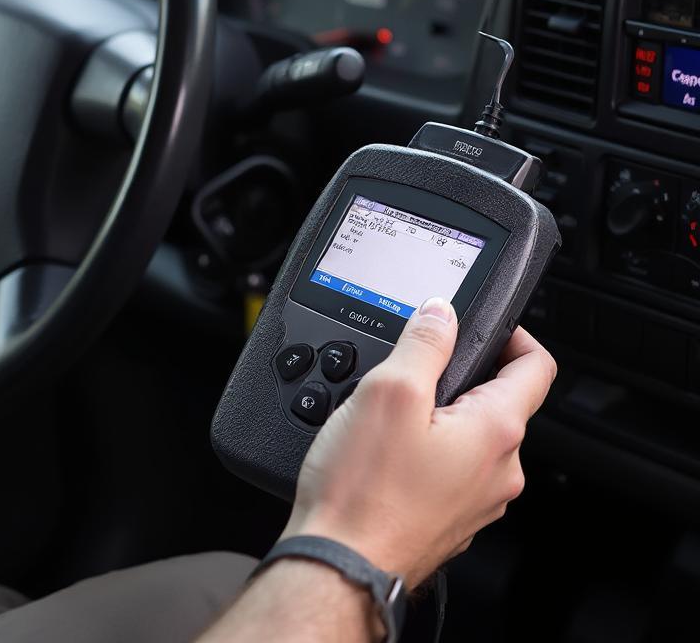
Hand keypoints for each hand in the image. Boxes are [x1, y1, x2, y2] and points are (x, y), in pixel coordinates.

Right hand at [282, 298, 556, 586]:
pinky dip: (426, 451)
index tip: (483, 324)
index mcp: (496, 432)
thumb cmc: (363, 491)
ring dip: (440, 415)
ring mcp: (477, 500)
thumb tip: (441, 313)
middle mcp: (499, 471)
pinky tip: (385, 453)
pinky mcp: (450, 519)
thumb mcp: (389, 391)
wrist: (340, 563)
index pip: (536, 366)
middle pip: (500, 401)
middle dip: (461, 376)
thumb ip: (423, 343)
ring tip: (391, 414)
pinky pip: (450, 469)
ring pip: (471, 437)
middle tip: (415, 369)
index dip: (514, 334)